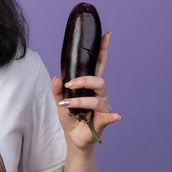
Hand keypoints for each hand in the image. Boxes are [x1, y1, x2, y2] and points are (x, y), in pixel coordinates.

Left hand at [51, 31, 120, 149]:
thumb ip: (57, 89)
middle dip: (85, 80)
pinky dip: (112, 116)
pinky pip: (109, 116)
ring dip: (81, 100)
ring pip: (97, 98)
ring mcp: (104, 106)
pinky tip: (115, 116)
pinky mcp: (105, 120)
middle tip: (70, 83)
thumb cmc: (70, 117)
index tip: (106, 34)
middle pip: (100, 80)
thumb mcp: (58, 101)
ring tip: (67, 104)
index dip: (103, 50)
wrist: (73, 138)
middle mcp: (100, 93)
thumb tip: (57, 76)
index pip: (99, 64)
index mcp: (90, 86)